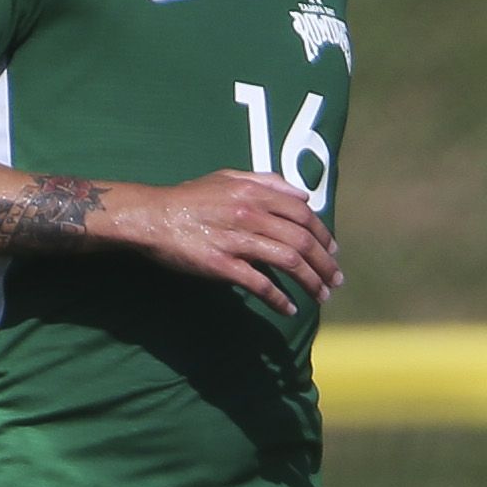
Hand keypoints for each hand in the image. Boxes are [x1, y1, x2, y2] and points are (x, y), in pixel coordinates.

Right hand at [104, 170, 340, 313]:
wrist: (152, 217)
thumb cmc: (190, 198)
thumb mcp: (228, 177)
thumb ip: (267, 182)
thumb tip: (301, 196)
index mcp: (254, 193)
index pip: (303, 215)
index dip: (324, 235)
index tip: (333, 252)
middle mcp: (250, 214)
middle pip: (302, 240)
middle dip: (325, 264)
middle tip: (335, 280)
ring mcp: (237, 240)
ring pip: (288, 261)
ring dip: (310, 282)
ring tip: (321, 297)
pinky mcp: (222, 265)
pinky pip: (259, 284)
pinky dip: (278, 299)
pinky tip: (288, 309)